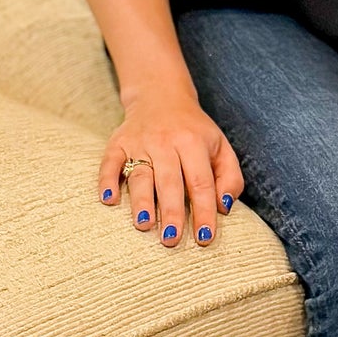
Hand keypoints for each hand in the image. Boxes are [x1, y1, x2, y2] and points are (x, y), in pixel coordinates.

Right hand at [97, 89, 245, 250]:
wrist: (161, 96)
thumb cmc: (195, 131)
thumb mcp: (220, 146)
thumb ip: (230, 176)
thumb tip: (223, 207)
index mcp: (194, 143)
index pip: (201, 182)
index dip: (203, 211)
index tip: (204, 238)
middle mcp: (166, 142)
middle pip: (170, 181)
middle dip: (172, 212)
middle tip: (172, 240)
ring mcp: (139, 142)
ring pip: (140, 174)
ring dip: (141, 200)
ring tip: (144, 224)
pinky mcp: (117, 143)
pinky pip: (109, 162)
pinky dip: (107, 180)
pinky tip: (108, 199)